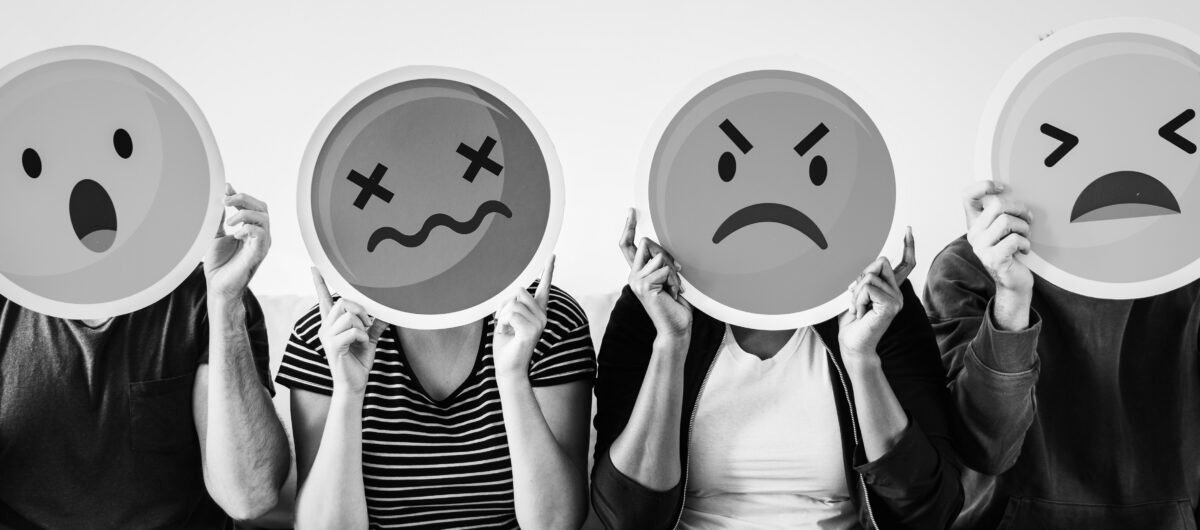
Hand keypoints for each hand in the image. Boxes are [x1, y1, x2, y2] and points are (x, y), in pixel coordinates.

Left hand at [205, 184, 270, 301]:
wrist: (218, 286)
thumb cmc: (219, 264)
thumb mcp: (216, 235)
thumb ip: (220, 218)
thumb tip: (220, 199)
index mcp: (251, 230)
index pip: (252, 206)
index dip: (240, 196)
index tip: (225, 189)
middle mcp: (260, 235)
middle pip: (261, 207)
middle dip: (244, 199)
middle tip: (226, 201)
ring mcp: (261, 244)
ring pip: (264, 217)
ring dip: (244, 214)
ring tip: (230, 221)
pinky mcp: (258, 253)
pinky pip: (261, 234)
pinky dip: (248, 229)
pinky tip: (235, 234)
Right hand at [313, 268, 386, 394]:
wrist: (354, 384)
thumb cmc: (359, 362)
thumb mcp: (369, 339)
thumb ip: (375, 324)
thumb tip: (387, 311)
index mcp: (332, 324)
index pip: (323, 300)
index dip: (319, 284)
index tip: (314, 268)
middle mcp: (326, 327)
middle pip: (342, 303)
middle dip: (360, 309)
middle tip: (368, 324)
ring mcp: (327, 336)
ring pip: (348, 315)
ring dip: (362, 325)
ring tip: (365, 337)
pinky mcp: (333, 346)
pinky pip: (352, 330)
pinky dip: (363, 336)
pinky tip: (363, 345)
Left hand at [493, 258, 554, 379]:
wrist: (508, 368)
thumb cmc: (506, 346)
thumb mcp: (506, 319)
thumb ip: (512, 305)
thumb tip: (514, 292)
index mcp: (537, 312)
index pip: (544, 288)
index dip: (548, 271)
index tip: (551, 256)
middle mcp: (542, 315)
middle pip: (520, 291)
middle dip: (505, 304)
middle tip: (503, 321)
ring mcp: (539, 323)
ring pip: (514, 303)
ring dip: (502, 315)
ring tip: (505, 329)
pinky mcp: (532, 330)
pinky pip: (511, 314)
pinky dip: (502, 322)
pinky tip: (506, 333)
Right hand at [618, 208, 690, 341]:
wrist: (676, 328)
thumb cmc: (676, 304)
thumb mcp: (668, 277)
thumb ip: (661, 262)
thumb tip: (661, 248)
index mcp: (638, 272)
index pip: (627, 245)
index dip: (629, 227)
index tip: (632, 211)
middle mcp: (633, 275)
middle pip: (648, 242)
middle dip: (667, 254)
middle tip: (677, 273)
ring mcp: (636, 280)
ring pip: (660, 255)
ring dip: (674, 271)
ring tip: (674, 287)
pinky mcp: (644, 285)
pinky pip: (664, 269)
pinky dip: (674, 280)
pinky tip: (673, 293)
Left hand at [838, 228, 915, 359]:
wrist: (853, 344)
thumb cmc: (852, 320)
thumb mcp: (857, 292)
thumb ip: (866, 278)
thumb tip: (872, 265)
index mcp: (891, 288)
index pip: (905, 263)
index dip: (908, 246)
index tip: (908, 230)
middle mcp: (898, 292)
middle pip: (881, 261)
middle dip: (861, 276)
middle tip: (857, 298)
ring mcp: (897, 299)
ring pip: (870, 276)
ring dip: (856, 292)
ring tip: (858, 309)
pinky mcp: (891, 305)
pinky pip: (868, 287)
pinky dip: (858, 299)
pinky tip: (861, 312)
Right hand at [963, 180, 1033, 295]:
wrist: (1014, 282)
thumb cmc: (1012, 253)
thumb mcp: (1005, 230)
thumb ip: (1003, 213)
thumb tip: (1015, 193)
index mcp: (975, 224)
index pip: (968, 196)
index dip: (984, 186)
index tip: (1003, 187)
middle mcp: (974, 234)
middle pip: (996, 205)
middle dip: (1019, 209)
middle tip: (1028, 219)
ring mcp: (981, 247)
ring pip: (1006, 221)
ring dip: (1023, 228)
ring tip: (1026, 237)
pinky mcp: (993, 258)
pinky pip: (1013, 239)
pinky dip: (1025, 243)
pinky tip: (1024, 250)